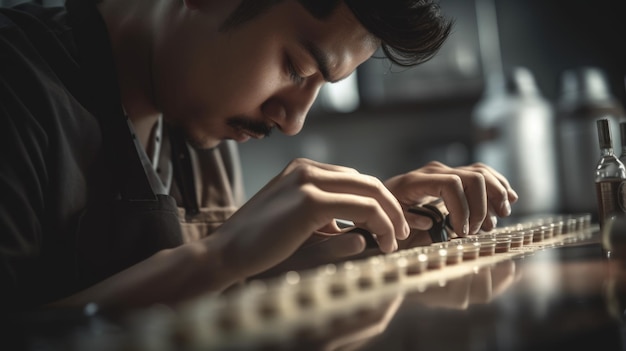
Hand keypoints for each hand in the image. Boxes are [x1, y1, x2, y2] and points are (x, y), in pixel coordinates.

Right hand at [213, 158, 409, 279]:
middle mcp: (306, 168)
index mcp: (302, 170)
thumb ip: (327, 219)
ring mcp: (307, 181)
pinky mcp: (310, 200)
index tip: (390, 226)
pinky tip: (384, 243)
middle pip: (367, 181)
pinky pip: (363, 208)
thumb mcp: (297, 223)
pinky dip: (382, 225)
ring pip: (370, 192)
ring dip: (391, 217)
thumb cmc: (259, 245)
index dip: (378, 202)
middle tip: (403, 232)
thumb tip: (360, 230)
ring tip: (396, 241)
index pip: (354, 180)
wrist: (224, 254)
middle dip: (392, 207)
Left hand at [384, 161, 517, 235]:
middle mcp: (432, 172)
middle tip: (481, 230)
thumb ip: (406, 222)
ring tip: (501, 216)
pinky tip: (508, 200)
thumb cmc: (384, 216)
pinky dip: (497, 185)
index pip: (451, 184)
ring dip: (496, 194)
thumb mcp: (388, 222)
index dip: (463, 209)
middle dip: (482, 206)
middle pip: (472, 177)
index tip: (463, 232)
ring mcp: (444, 171)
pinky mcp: (453, 175)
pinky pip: (480, 173)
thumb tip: (428, 222)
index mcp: (414, 182)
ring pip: (480, 172)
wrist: (380, 202)